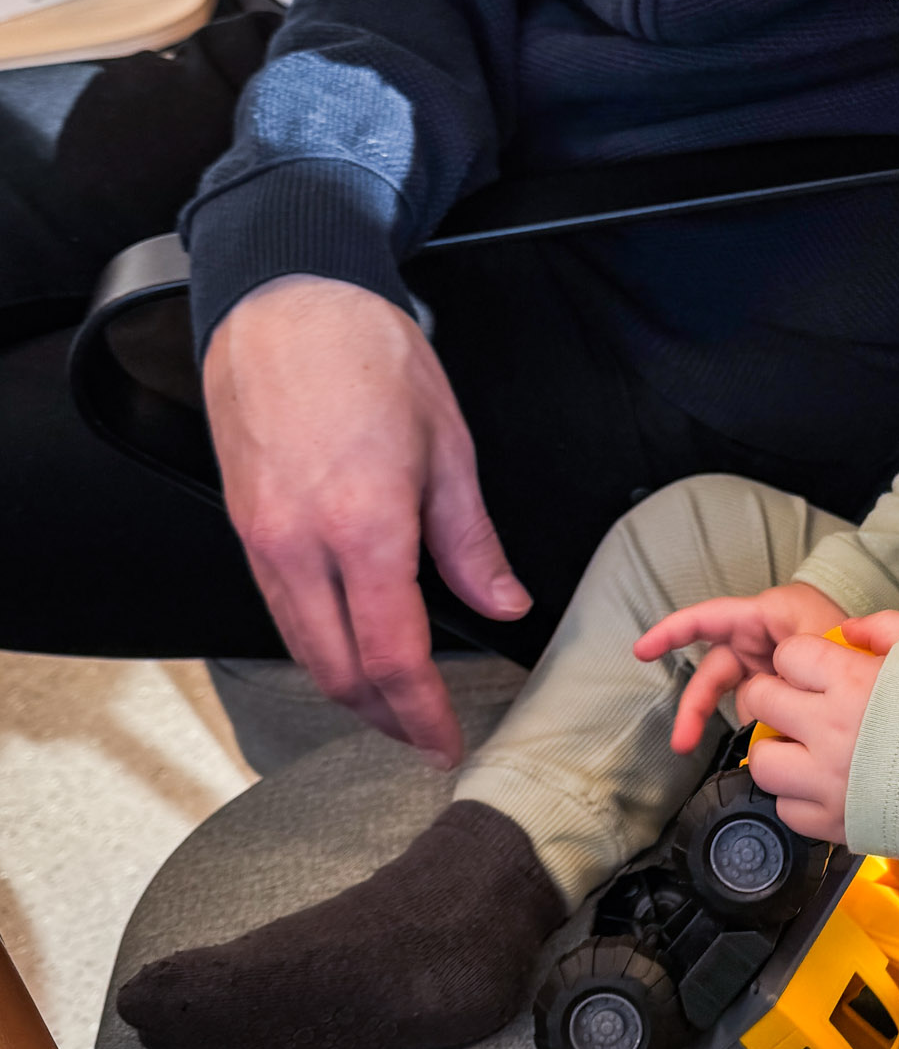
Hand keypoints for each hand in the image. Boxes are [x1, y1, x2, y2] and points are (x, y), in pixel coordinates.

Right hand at [204, 277, 529, 766]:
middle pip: (339, 672)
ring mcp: (262, 541)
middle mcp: (301, 547)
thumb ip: (472, 541)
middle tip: (425, 736)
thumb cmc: (369, 358)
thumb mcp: (448, 446)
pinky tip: (348, 646)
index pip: (394, 658)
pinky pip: (279, 610)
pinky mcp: (244, 528)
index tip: (448, 744)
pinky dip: (317, 645)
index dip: (424, 716)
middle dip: (385, 718)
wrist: (285, 304)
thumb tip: (504, 604)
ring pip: (302, 649)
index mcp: (365, 529)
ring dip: (348, 689)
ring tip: (393, 705)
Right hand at [637, 582, 851, 751]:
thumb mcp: (833, 646)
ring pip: (726, 689)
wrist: (886, 671)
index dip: (675, 630)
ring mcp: (765, 659)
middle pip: (715, 665)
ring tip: (692, 746)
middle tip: (682, 738)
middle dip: (695, 702)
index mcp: (772, 613)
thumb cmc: (860, 645)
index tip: (644, 649)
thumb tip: (767, 709)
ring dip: (709, 717)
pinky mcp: (773, 682)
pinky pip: (747, 703)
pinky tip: (750, 745)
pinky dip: (742, 723)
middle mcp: (762, 633)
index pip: (712, 617)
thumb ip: (801, 670)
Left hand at [737, 612, 898, 843]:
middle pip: (761, 702)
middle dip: (773, 695)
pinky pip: (787, 809)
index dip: (799, 659)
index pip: (788, 656)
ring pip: (762, 761)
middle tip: (792, 702)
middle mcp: (831, 730)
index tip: (811, 669)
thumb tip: (847, 631)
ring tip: (801, 748)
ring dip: (776, 749)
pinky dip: (798, 796)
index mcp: (851, 681)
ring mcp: (829, 781)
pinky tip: (823, 785)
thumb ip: (883, 628)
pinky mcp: (836, 823)